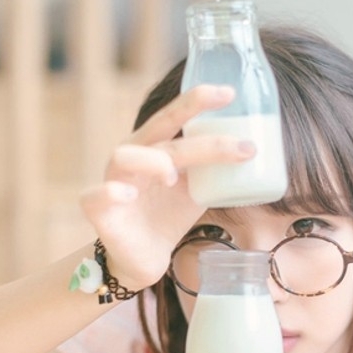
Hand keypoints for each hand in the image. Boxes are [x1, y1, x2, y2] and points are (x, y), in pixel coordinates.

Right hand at [79, 85, 253, 291]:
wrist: (143, 259)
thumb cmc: (167, 216)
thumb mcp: (196, 189)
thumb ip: (214, 169)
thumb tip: (255, 150)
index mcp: (155, 148)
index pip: (176, 118)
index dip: (198, 101)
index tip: (229, 93)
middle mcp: (133, 157)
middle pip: (157, 126)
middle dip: (187, 110)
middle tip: (224, 106)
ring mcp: (113, 181)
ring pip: (126, 156)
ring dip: (151, 159)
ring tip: (172, 175)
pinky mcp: (99, 210)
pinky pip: (96, 196)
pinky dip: (111, 192)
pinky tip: (126, 194)